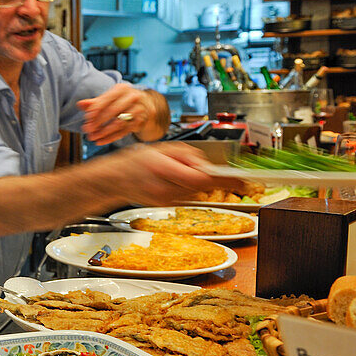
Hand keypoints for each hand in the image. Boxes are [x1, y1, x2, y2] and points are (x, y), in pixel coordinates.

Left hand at [78, 84, 155, 144]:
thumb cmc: (121, 101)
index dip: (96, 109)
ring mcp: (139, 110)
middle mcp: (133, 97)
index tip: (86, 118)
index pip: (107, 99)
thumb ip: (94, 102)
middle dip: (98, 121)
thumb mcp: (108, 99)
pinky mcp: (140, 122)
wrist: (145, 105)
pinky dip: (111, 138)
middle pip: (113, 111)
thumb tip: (80, 104)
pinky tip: (100, 141)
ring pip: (119, 123)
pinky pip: (124, 131)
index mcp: (122, 89)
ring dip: (104, 132)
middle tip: (87, 130)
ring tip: (92, 137)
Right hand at [92, 143, 220, 205]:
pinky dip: (183, 187)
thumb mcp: (161, 149)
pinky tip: (167, 180)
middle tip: (189, 165)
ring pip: (194, 191)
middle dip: (203, 175)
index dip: (226, 181)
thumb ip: (187, 155)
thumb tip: (206, 165)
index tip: (244, 182)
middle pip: (201, 186)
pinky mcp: (166, 205)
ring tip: (172, 171)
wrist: (112, 180)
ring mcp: (166, 201)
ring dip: (192, 181)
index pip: (203, 180)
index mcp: (164, 170)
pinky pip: (185, 196)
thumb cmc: (133, 162)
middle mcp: (166, 190)